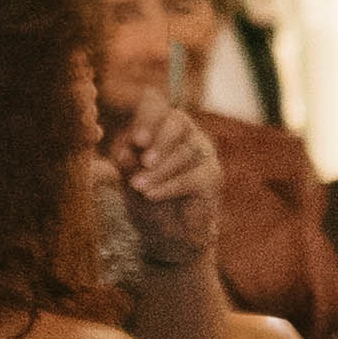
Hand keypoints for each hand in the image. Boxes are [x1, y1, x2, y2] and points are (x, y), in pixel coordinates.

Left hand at [110, 98, 222, 271]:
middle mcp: (185, 133)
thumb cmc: (146, 197)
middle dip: (158, 141)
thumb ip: (126, 165)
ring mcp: (203, 152)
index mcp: (159, 125)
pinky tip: (151, 195)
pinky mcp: (212, 176)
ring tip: (138, 187)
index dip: (147, 117)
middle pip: (177, 121)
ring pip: (184, 152)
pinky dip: (169, 186)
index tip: (136, 140)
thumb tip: (124, 152)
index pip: (155, 104)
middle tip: (143, 161)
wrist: (168, 234)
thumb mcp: (128, 179)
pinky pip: (192, 176)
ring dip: (158, 171)